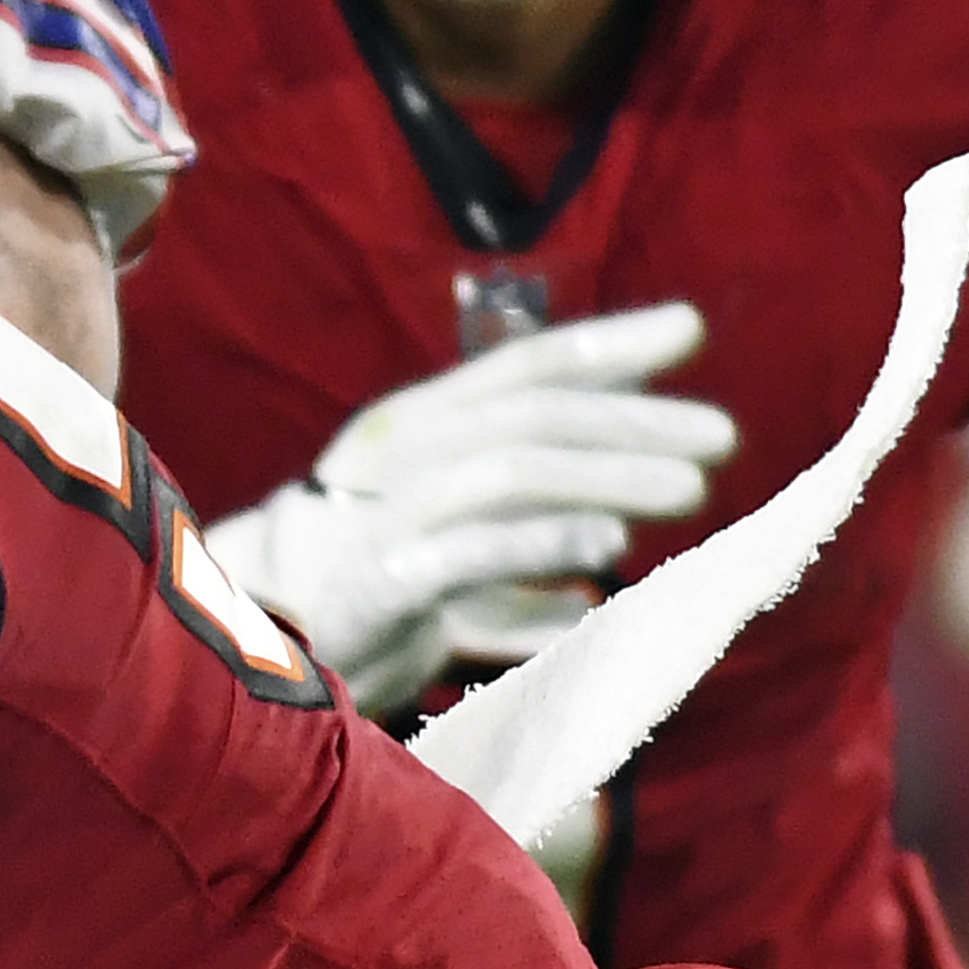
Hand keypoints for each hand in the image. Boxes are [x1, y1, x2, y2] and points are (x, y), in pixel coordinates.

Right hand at [205, 301, 738, 715]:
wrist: (249, 637)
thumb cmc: (358, 581)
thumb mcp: (442, 528)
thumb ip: (519, 514)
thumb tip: (616, 518)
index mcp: (416, 426)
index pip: (521, 368)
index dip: (605, 343)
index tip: (688, 330)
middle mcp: (403, 455)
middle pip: (532, 417)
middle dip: (632, 419)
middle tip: (719, 436)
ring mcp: (386, 515)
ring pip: (511, 472)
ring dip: (607, 476)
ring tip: (689, 489)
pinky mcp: (378, 582)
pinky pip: (471, 555)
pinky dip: (541, 548)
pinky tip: (605, 552)